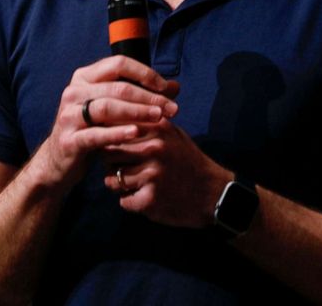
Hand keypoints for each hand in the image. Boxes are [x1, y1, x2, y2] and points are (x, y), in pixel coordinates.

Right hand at [31, 55, 179, 191]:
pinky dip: (117, 133)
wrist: (61, 159)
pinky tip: (136, 133)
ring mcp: (68, 115)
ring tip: (159, 118)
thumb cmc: (92, 129)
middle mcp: (73, 91)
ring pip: (107, 107)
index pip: (118, 64)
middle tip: (172, 108)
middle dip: (149, 96)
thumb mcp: (114, 109)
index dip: (145, 73)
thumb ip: (140, 95)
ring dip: (137, 112)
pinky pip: (96, 134)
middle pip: (117, 87)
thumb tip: (175, 86)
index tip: (168, 87)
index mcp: (84, 77)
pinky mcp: (69, 140)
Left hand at [102, 118, 229, 228]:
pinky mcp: (151, 198)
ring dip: (118, 185)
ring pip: (112, 179)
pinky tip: (144, 198)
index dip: (108, 140)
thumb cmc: (187, 161)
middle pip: (108, 154)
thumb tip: (111, 119)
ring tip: (134, 184)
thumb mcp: (172, 134)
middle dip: (109, 164)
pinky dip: (131, 202)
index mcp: (156, 128)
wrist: (214, 193)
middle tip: (120, 169)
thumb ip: (145, 124)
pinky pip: (124, 201)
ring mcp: (152, 173)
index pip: (114, 129)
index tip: (109, 147)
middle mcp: (153, 148)